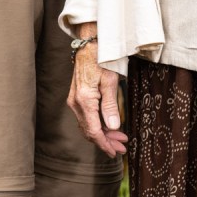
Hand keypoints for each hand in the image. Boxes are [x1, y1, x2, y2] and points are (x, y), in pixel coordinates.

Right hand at [67, 39, 126, 157]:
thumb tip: (113, 126)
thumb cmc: (101, 59)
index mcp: (84, 100)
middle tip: (122, 148)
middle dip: (106, 142)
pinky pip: (86, 118)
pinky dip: (98, 125)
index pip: (94, 131)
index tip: (115, 152)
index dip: (105, 144)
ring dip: (103, 134)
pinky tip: (109, 126)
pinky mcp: (76, 98)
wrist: (88, 44)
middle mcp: (75, 103)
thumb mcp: (110, 81)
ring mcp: (74, 101)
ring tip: (119, 139)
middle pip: (90, 131)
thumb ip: (111, 105)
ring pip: (87, 126)